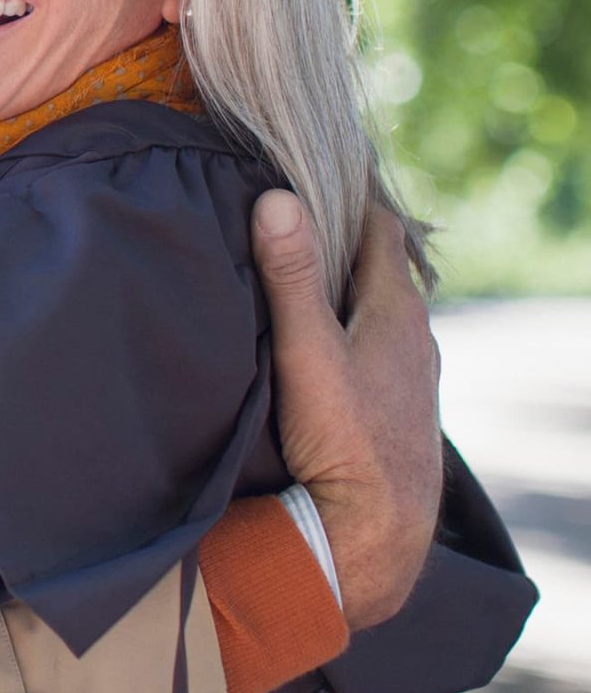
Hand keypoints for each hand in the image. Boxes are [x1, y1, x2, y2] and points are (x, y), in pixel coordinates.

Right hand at [251, 190, 441, 628]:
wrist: (377, 531)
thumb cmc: (345, 440)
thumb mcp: (306, 352)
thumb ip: (289, 279)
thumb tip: (279, 198)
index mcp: (396, 310)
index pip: (379, 227)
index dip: (350, 191)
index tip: (317, 161)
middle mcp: (414, 335)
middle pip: (381, 265)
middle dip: (343, 235)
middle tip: (297, 204)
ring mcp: (411, 373)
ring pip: (380, 308)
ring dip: (347, 284)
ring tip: (303, 267)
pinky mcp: (398, 404)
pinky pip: (376, 343)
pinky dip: (351, 323)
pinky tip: (323, 339)